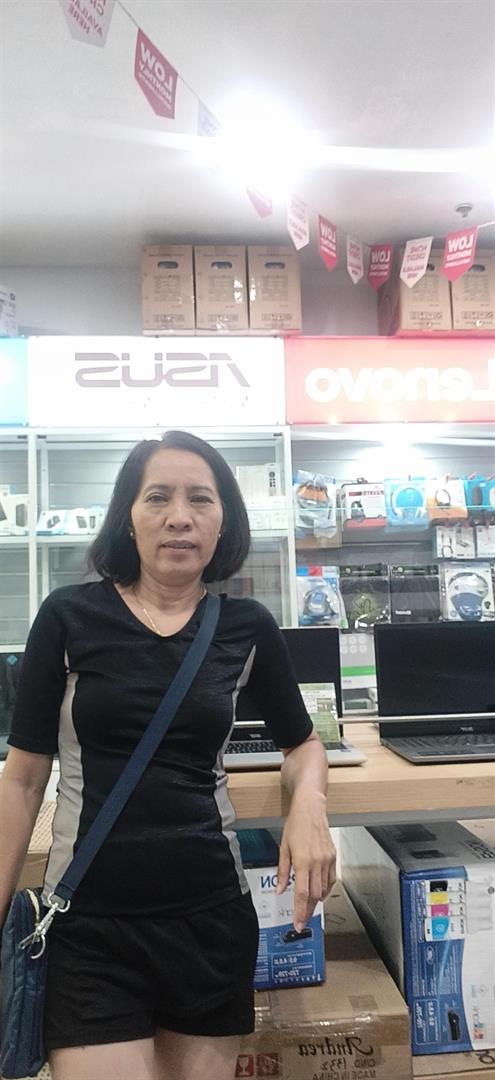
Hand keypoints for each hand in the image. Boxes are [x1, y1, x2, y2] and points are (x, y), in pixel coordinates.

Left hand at [276, 789, 335, 930]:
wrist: (311, 808)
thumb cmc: (295, 825)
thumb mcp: (283, 847)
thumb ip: (282, 871)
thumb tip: (280, 889)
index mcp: (302, 861)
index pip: (302, 893)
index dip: (300, 912)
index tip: (298, 924)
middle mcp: (317, 863)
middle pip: (314, 895)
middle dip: (308, 911)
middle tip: (302, 921)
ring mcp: (327, 860)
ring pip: (323, 889)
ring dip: (316, 901)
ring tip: (309, 909)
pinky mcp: (333, 857)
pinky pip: (331, 879)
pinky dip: (326, 889)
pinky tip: (319, 893)